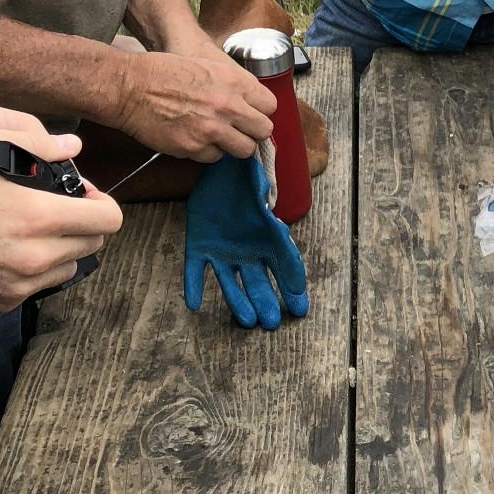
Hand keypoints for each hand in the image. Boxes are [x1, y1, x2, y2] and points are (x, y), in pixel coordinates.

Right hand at [0, 104, 120, 308]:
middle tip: (54, 206)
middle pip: (93, 244)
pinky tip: (4, 246)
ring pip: (67, 267)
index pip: (109, 219)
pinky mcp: (0, 302)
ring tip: (28, 227)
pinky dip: (32, 268)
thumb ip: (35, 144)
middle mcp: (34, 257)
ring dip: (60, 247)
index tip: (82, 194)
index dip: (100, 202)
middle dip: (81, 223)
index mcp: (37, 217)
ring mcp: (18, 285)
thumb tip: (73, 147)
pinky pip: (37, 285)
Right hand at [111, 49, 276, 161]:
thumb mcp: (206, 66)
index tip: (251, 114)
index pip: (270, 106)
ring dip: (233, 146)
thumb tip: (249, 103)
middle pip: (263, 131)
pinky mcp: (194, 147)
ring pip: (244, 150)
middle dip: (253, 132)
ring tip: (218, 137)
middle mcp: (228, 106)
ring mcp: (212, 129)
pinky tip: (194, 138)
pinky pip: (215, 158)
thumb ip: (232, 85)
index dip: (260, 111)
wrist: (130, 87)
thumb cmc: (163, 72)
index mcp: (233, 82)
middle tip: (239, 130)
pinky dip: (207, 152)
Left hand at [184, 152, 307, 329]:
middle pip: (258, 283)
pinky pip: (194, 271)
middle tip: (271, 322)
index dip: (293, 289)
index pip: (284, 269)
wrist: (223, 170)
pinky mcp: (198, 247)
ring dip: (238, 302)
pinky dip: (193, 286)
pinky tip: (194, 304)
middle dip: (266, 302)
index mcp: (267, 241)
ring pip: (230, 283)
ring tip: (247, 320)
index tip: (299, 309)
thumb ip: (268, 214)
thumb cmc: (247, 180)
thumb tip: (279, 231)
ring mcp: (221, 252)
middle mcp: (246, 251)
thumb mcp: (261, 194)